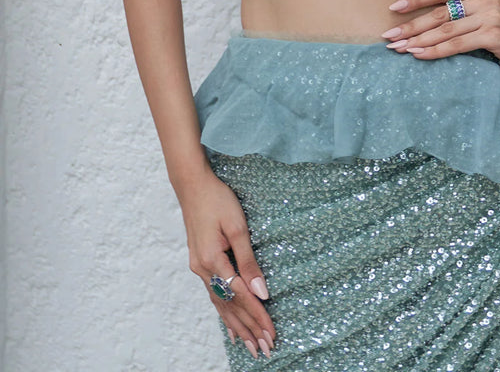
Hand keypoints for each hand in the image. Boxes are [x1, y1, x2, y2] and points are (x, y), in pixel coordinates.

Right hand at [179, 167, 275, 359]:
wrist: (192, 185)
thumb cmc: (218, 200)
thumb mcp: (238, 227)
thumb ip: (249, 261)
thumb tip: (261, 292)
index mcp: (212, 261)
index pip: (239, 296)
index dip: (257, 316)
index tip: (272, 333)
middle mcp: (202, 269)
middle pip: (229, 306)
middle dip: (249, 328)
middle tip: (266, 350)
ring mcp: (199, 267)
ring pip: (220, 304)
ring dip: (237, 326)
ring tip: (251, 346)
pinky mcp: (200, 263)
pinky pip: (214, 295)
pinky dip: (224, 313)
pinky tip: (231, 326)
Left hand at [383, 0, 499, 73]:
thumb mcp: (483, 15)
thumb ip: (460, 14)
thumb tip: (421, 24)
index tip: (393, 7)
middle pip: (439, 12)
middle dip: (410, 25)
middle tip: (389, 35)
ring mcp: (489, 15)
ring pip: (445, 29)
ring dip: (418, 40)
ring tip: (399, 48)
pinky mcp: (493, 34)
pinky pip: (457, 44)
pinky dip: (435, 50)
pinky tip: (420, 55)